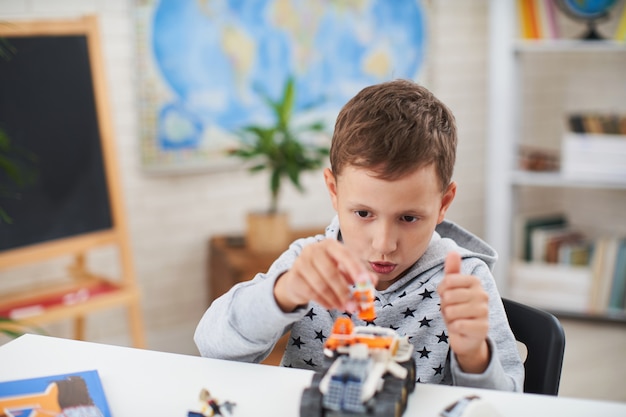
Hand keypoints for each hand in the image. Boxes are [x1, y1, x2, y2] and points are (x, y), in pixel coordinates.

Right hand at [273, 239, 373, 312]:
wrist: (299, 277)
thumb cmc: (326, 271)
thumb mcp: (343, 270)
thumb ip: (359, 274)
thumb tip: (372, 281)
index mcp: (330, 245)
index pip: (345, 255)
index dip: (356, 269)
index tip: (365, 283)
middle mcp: (313, 250)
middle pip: (331, 272)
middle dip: (344, 291)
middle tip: (354, 306)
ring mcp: (301, 262)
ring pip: (320, 284)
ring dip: (335, 299)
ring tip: (344, 308)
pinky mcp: (294, 277)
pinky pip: (311, 292)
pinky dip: (324, 302)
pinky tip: (331, 306)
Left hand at [438, 251, 489, 372]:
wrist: (467, 336)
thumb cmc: (457, 309)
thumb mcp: (451, 289)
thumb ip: (452, 270)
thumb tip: (453, 251)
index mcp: (475, 282)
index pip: (448, 281)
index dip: (441, 291)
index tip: (447, 296)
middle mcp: (483, 295)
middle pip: (448, 296)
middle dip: (445, 306)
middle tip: (452, 310)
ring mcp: (484, 312)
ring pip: (451, 311)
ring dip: (449, 318)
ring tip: (457, 319)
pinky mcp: (482, 328)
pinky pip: (457, 325)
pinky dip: (454, 329)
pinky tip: (461, 329)